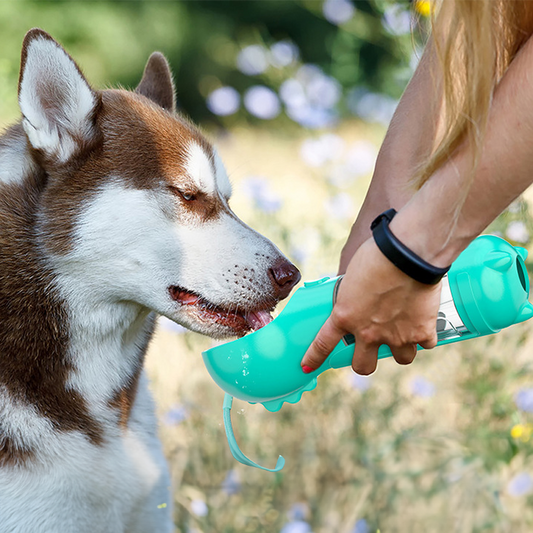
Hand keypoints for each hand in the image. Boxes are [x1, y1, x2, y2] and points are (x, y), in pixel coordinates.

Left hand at [301, 237, 440, 374]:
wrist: (408, 254)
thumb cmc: (377, 255)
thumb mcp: (351, 276)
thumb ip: (351, 294)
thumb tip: (355, 297)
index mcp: (345, 316)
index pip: (323, 344)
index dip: (314, 358)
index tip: (307, 367)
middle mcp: (368, 332)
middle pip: (363, 366)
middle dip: (365, 362)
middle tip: (370, 349)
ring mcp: (396, 336)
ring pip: (401, 359)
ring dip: (402, 348)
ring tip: (404, 333)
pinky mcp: (421, 332)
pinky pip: (426, 344)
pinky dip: (425, 335)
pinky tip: (424, 322)